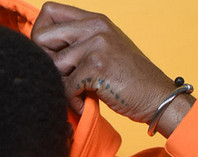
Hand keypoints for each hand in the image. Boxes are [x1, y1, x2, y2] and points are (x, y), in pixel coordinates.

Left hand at [32, 2, 192, 134]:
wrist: (156, 97)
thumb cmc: (128, 80)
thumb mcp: (105, 50)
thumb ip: (80, 44)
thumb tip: (42, 51)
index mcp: (94, 20)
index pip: (49, 11)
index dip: (41, 35)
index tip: (50, 57)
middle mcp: (95, 27)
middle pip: (41, 36)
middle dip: (44, 63)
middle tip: (61, 79)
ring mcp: (96, 45)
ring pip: (53, 66)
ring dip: (61, 86)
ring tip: (78, 93)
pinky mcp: (97, 67)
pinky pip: (66, 88)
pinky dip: (73, 102)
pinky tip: (85, 104)